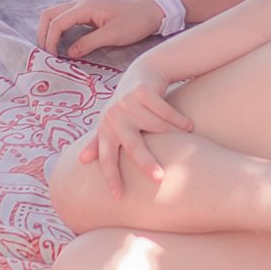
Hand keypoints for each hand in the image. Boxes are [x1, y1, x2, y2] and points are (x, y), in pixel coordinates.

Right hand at [37, 0, 161, 61]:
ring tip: (50, 49)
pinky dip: (58, 28)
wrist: (152, 9)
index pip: (57, 22)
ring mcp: (84, 6)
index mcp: (85, 7)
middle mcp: (81, 3)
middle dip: (43, 33)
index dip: (50, 40)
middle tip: (45, 54)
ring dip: (49, 30)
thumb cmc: (136, 21)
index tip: (52, 58)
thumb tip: (68, 53)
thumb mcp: (113, 35)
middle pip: (49, 14)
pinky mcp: (88, 11)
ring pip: (55, 14)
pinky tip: (61, 43)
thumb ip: (89, 44)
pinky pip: (65, 17)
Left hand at [86, 58, 190, 192]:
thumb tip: (81, 161)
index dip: (112, 176)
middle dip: (146, 162)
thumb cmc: (127, 105)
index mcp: (106, 128)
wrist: (142, 72)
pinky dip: (179, 121)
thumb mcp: (112, 121)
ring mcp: (128, 102)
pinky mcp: (143, 92)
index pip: (107, 157)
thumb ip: (99, 141)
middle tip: (159, 179)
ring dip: (174, 134)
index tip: (118, 196)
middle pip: (133, 146)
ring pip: (157, 128)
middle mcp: (114, 116)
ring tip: (186, 139)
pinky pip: (166, 113)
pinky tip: (189, 126)